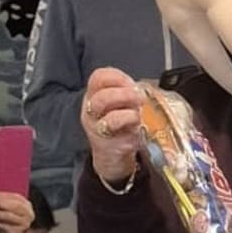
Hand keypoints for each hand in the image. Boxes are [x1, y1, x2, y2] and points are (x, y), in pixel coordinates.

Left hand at [0, 192, 34, 232]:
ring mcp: (25, 224)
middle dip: (1, 203)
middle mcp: (28, 214)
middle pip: (15, 206)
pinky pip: (7, 227)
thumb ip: (0, 201)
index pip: (15, 197)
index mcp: (26, 204)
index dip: (1, 195)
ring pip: (10, 216)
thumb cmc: (8, 219)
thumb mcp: (6, 209)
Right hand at [81, 68, 144, 183]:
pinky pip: (126, 139)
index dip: (116, 77)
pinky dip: (136, 133)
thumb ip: (124, 92)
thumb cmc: (117, 125)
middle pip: (102, 98)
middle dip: (125, 95)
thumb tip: (140, 88)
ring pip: (111, 120)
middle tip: (139, 98)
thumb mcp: (116, 104)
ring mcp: (99, 132)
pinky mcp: (112, 147)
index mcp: (92, 96)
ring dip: (130, 115)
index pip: (98, 78)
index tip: (131, 83)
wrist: (111, 155)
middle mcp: (91, 113)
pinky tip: (139, 131)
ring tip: (139, 116)